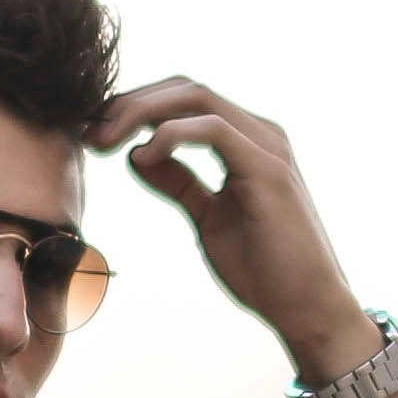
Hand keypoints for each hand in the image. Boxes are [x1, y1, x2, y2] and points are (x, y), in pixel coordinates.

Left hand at [90, 77, 367, 362]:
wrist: (307, 309)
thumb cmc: (265, 270)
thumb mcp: (207, 218)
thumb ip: (179, 182)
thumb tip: (139, 155)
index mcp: (247, 141)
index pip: (183, 99)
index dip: (134, 108)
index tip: (95, 136)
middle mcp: (260, 133)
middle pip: (184, 88)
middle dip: (129, 103)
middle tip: (90, 133)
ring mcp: (267, 146)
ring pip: (194, 96)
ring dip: (140, 111)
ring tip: (105, 140)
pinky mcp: (268, 169)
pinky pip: (212, 129)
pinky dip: (171, 134)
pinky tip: (144, 156)